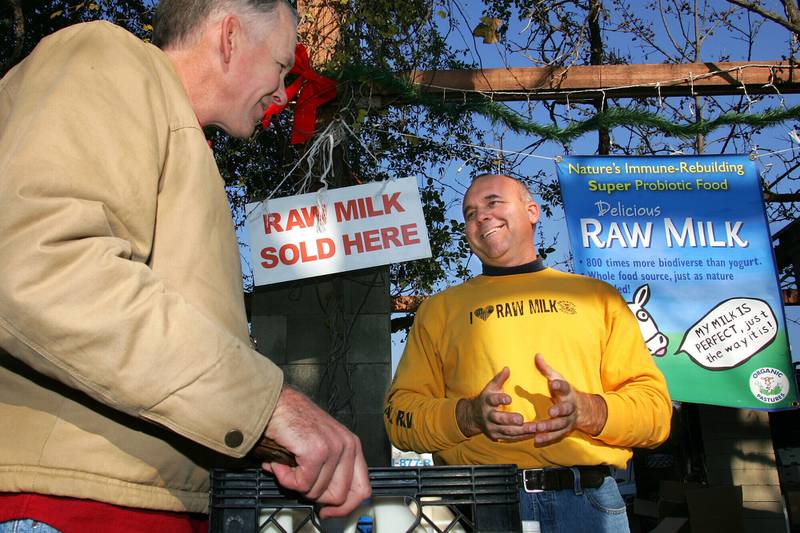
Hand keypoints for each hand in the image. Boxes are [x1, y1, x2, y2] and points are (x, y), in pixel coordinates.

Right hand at [261, 385, 370, 518]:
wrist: (273, 404)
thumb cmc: (293, 422)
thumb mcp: (322, 446)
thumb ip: (331, 471)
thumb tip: (330, 502)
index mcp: (352, 446)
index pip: (362, 490)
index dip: (344, 507)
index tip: (328, 512)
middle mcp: (347, 446)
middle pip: (339, 496)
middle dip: (314, 496)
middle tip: (298, 482)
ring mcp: (334, 448)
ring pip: (317, 492)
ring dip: (295, 484)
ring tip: (286, 465)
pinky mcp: (316, 451)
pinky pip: (302, 484)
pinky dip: (285, 478)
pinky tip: (280, 463)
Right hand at [456, 367, 533, 441]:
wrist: (473, 416)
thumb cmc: (487, 399)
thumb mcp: (491, 388)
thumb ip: (499, 379)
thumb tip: (507, 368)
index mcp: (487, 401)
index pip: (492, 400)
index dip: (500, 399)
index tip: (509, 398)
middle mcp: (488, 415)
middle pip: (498, 418)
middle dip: (510, 419)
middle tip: (521, 419)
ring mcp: (492, 427)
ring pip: (506, 431)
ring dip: (521, 430)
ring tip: (534, 428)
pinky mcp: (496, 436)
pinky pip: (510, 438)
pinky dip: (521, 437)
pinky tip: (532, 434)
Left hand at [530, 353, 606, 445]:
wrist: (582, 409)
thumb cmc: (564, 391)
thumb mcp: (557, 378)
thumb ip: (546, 369)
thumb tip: (536, 355)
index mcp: (567, 392)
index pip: (564, 387)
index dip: (559, 385)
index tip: (553, 383)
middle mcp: (569, 407)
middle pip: (565, 409)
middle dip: (559, 411)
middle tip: (550, 412)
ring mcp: (568, 420)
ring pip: (559, 425)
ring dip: (548, 427)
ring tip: (536, 428)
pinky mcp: (564, 430)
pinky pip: (555, 435)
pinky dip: (547, 438)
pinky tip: (536, 439)